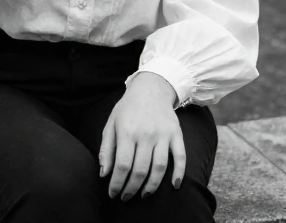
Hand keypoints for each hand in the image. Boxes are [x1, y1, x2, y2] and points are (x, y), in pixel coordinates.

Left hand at [99, 73, 184, 201]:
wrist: (151, 89)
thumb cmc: (127, 109)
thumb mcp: (111, 124)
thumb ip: (106, 149)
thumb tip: (104, 174)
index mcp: (127, 132)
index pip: (122, 165)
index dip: (117, 183)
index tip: (113, 193)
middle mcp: (146, 134)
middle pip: (140, 170)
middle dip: (132, 188)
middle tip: (126, 197)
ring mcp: (163, 135)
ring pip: (159, 167)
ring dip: (152, 186)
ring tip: (144, 195)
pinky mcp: (177, 134)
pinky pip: (181, 157)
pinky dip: (179, 172)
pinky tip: (175, 185)